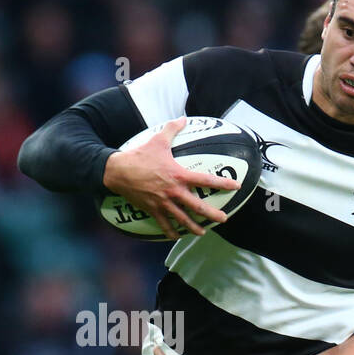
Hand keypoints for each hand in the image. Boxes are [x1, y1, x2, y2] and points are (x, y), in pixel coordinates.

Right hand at [103, 117, 240, 240]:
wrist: (117, 170)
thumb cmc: (139, 155)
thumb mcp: (157, 140)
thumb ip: (172, 129)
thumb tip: (182, 118)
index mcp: (178, 175)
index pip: (205, 180)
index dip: (223, 183)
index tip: (237, 186)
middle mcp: (174, 191)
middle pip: (198, 207)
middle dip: (213, 215)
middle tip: (224, 219)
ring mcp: (163, 202)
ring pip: (183, 219)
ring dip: (194, 228)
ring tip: (202, 232)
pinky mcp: (153, 209)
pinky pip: (164, 224)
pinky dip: (171, 231)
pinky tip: (177, 236)